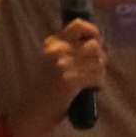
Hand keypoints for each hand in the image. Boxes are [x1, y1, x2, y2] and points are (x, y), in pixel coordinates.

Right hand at [17, 21, 106, 136]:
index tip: (97, 42)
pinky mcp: (70, 80)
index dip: (93, 31)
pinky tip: (93, 90)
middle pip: (94, 45)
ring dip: (100, 73)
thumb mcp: (54, 62)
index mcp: (53, 43)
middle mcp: (58, 50)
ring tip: (92, 82)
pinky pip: (97, 77)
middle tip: (96, 69)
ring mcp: (63, 65)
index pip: (78, 25)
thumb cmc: (48, 88)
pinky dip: (99, 84)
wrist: (35, 111)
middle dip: (100, 57)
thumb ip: (71, 51)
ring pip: (98, 62)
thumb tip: (99, 44)